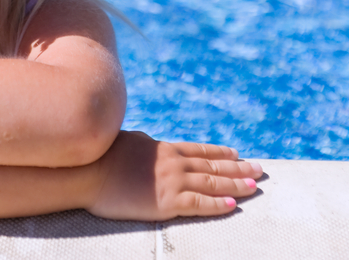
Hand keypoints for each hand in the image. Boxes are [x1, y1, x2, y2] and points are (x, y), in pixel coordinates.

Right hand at [86, 131, 261, 220]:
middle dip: (239, 168)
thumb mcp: (131, 141)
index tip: (239, 154)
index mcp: (165, 148)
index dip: (222, 153)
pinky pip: (198, 204)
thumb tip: (153, 142)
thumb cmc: (102, 154)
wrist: (88, 170)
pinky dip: (217, 205)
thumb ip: (148, 144)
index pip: (201, 150)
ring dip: (236, 184)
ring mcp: (172, 182)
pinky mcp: (166, 203)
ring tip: (254, 186)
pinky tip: (232, 205)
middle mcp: (174, 162)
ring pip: (213, 183)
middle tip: (260, 170)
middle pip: (214, 166)